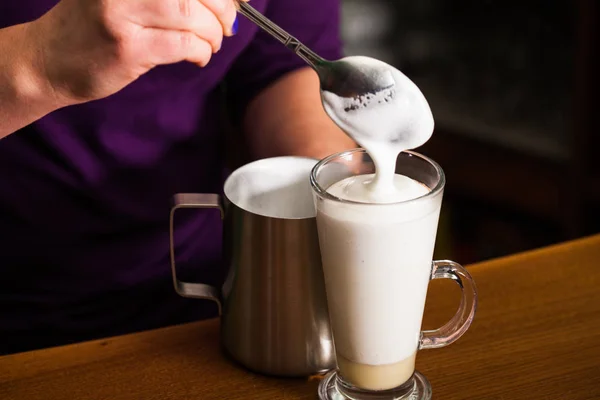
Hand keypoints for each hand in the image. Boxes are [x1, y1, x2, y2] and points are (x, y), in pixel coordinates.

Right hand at [28, 0, 239, 103]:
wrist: (49, 59)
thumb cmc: (94, 24)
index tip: (235, 1)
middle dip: (223, 7)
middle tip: (227, 24)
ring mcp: (121, 12)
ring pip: (192, 15)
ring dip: (212, 33)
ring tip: (211, 42)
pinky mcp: (127, 46)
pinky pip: (184, 45)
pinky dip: (201, 51)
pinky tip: (198, 56)